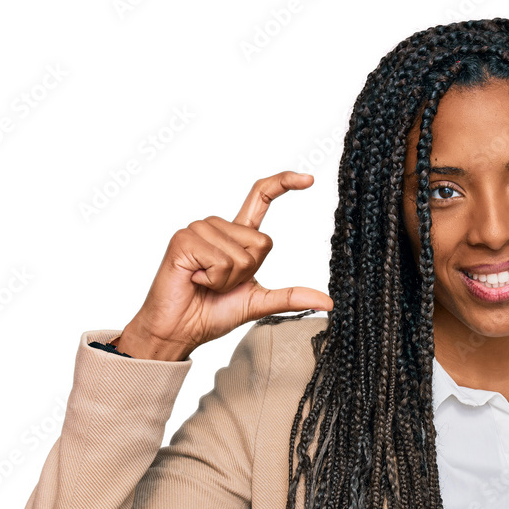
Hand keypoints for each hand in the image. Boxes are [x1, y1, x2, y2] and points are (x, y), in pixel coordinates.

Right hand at [115, 171, 331, 359]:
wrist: (181, 329)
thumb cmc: (213, 312)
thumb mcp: (260, 302)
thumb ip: (291, 297)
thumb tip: (328, 302)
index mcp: (236, 236)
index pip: (261, 198)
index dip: (283, 184)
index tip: (308, 179)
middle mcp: (218, 226)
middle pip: (261, 242)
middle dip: (248, 273)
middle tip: (220, 283)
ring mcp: (199, 229)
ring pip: (240, 254)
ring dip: (227, 279)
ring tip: (204, 281)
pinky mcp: (184, 239)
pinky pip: (220, 259)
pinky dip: (212, 279)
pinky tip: (194, 279)